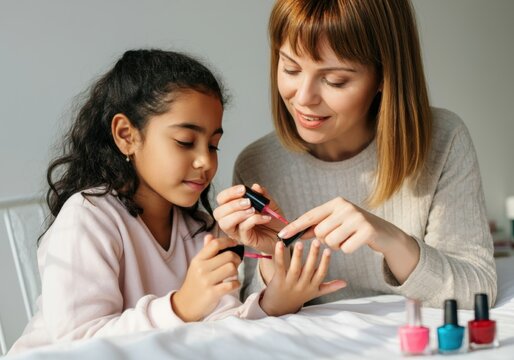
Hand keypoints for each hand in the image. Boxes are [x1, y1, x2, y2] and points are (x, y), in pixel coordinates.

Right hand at [171, 235, 241, 321]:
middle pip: (228, 255)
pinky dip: (236, 284)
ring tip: (233, 274)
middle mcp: (201, 268)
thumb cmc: (194, 283)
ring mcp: (206, 281)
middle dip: (237, 258)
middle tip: (236, 263)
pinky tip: (233, 284)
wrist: (185, 305)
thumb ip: (205, 251)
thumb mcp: (197, 265)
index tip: (235, 243)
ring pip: (231, 268)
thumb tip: (210, 236)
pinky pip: (231, 284)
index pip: (215, 244)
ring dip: (236, 271)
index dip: (228, 241)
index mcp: (198, 259)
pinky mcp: (212, 294)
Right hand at [214, 184, 283, 253]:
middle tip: (248, 202)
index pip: (221, 199)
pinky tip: (265, 217)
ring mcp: (237, 232)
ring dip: (239, 214)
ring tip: (253, 210)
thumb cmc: (272, 220)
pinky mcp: (245, 240)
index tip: (243, 189)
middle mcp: (231, 221)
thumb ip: (261, 195)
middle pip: (218, 212)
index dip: (229, 193)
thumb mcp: (268, 203)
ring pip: (225, 223)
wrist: (282, 234)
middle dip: (232, 205)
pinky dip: (254, 220)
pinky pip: (243, 228)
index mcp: (233, 209)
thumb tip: (255, 187)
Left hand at [260, 240, 345, 315]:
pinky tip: (279, 244)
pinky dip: (279, 255)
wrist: (279, 309)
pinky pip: (280, 266)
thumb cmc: (298, 297)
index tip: (329, 250)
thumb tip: (345, 283)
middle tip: (316, 241)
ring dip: (298, 255)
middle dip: (313, 255)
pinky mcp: (278, 281)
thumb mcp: (315, 293)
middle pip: (309, 269)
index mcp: (312, 286)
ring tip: (299, 242)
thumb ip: (329, 287)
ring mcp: (290, 283)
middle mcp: (302, 285)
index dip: (325, 262)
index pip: (321, 273)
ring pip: (295, 268)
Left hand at [277, 197, 419, 282]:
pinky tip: (356, 242)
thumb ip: (317, 226)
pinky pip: (345, 248)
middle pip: (320, 232)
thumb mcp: (337, 222)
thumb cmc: (355, 228)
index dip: (295, 226)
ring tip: (347, 238)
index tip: (281, 235)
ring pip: (331, 241)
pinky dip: (348, 249)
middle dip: (325, 240)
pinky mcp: (367, 231)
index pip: (310, 215)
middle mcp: (346, 207)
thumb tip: (294, 232)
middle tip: (338, 236)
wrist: (385, 233)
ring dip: (337, 246)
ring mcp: (357, 218)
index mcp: (336, 203)